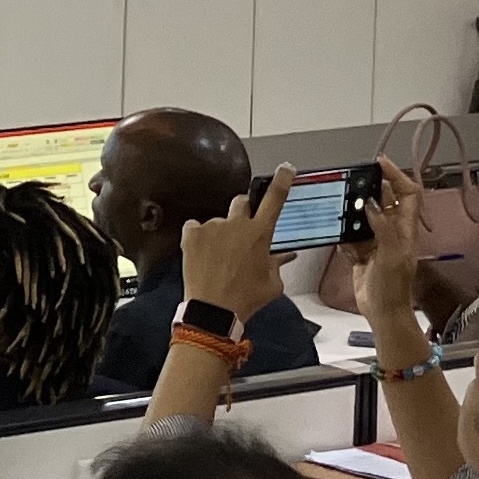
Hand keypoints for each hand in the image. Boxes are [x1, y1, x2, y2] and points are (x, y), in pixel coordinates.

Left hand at [175, 169, 294, 319]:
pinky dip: (198, 237)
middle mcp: (237, 224)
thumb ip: (278, 263)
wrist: (214, 310)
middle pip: (242, 201)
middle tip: (239, 233)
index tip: (285, 168)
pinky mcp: (192, 233)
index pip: (275, 198)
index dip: (282, 180)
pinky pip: (195, 226)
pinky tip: (202, 254)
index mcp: (261, 233)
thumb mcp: (273, 283)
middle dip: (242, 212)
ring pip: (218, 220)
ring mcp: (213, 226)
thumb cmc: (245, 299)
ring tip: (217, 258)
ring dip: (219, 233)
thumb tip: (284, 256)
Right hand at [348, 161, 425, 335]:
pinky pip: (351, 236)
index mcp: (405, 228)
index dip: (397, 175)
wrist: (383, 312)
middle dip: (370, 190)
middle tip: (352, 182)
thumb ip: (381, 226)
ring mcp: (376, 241)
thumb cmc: (393, 287)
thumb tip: (370, 202)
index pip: (408, 193)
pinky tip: (345, 246)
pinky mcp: (362, 252)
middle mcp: (392, 231)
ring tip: (341, 209)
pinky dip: (345, 237)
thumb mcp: (391, 254)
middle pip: (384, 200)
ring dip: (353, 213)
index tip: (380, 163)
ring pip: (364, 216)